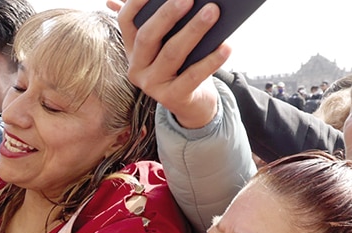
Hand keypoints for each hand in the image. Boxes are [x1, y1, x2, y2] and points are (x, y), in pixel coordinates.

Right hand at [115, 0, 228, 128]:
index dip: (136, 3)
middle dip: (168, 14)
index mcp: (133, 48)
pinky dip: (211, 60)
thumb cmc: (183, 65)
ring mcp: (152, 85)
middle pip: (147, 36)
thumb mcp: (170, 43)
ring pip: (171, 53)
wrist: (193, 103)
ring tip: (212, 12)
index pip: (126, 21)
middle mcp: (137, 67)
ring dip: (194, 30)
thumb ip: (168, 23)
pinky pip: (192, 76)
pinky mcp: (172, 98)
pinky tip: (226, 46)